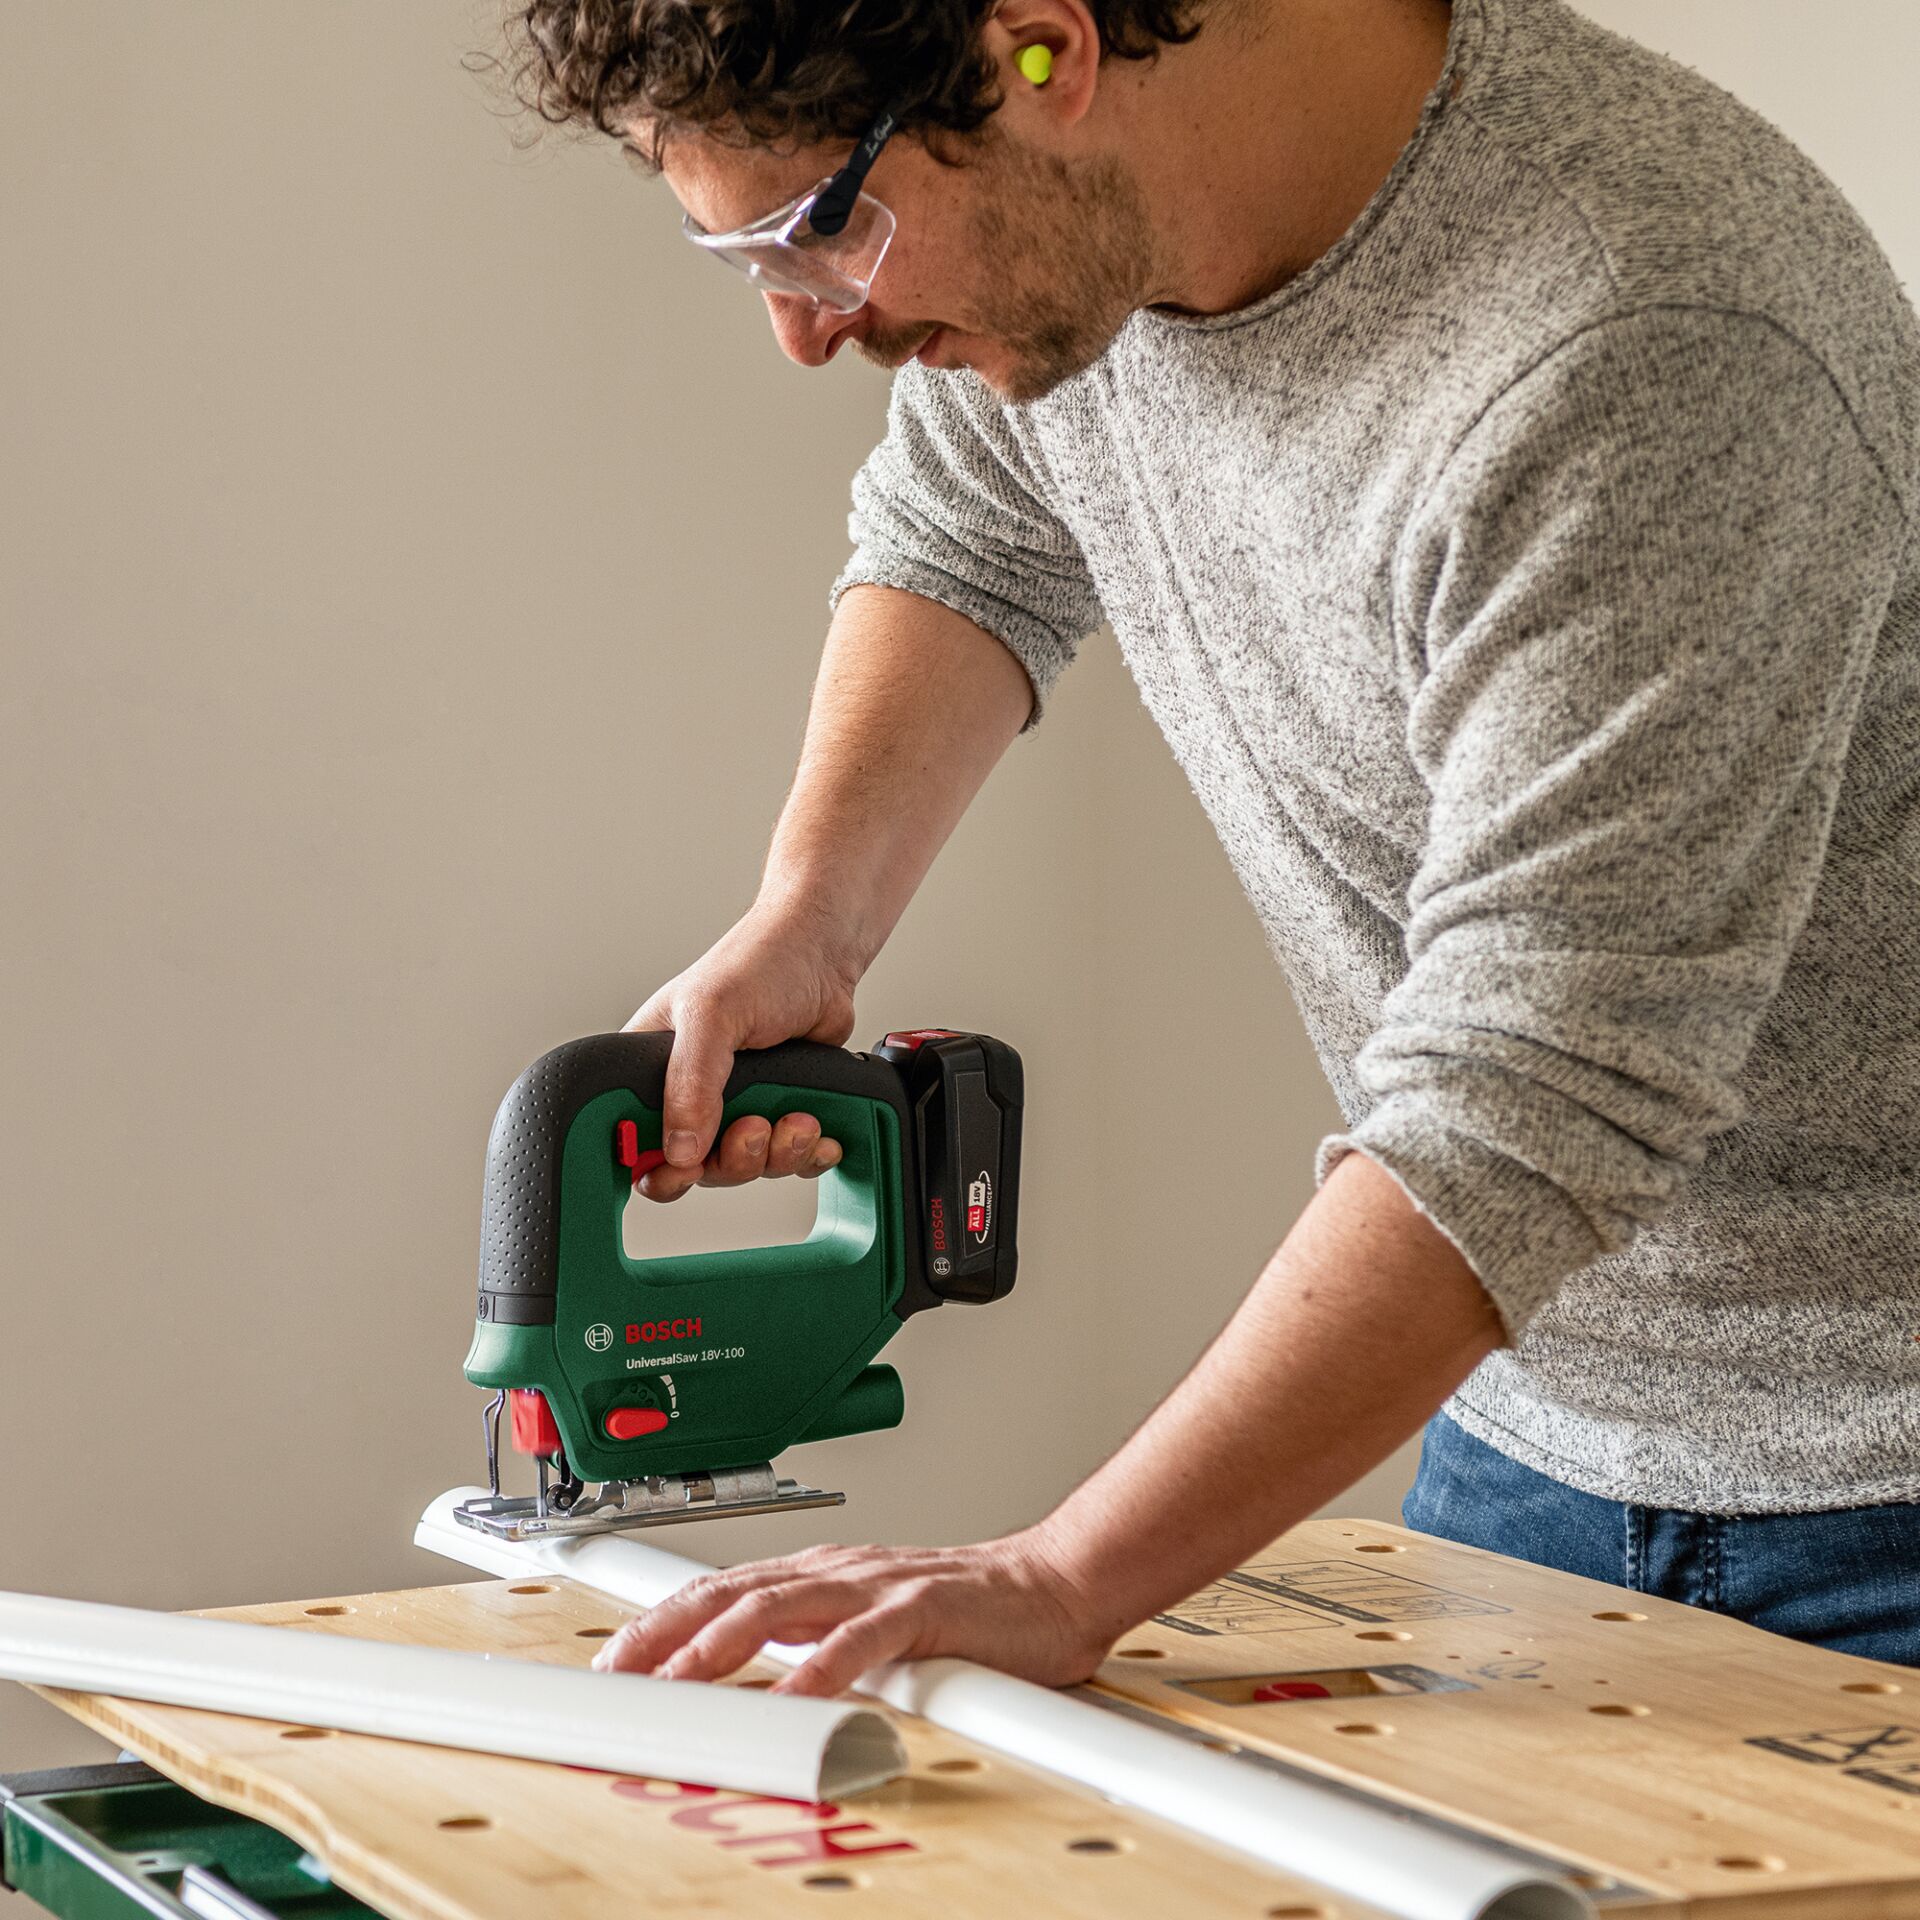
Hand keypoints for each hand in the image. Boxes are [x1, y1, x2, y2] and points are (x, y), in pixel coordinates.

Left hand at [591, 1533, 1115, 1697]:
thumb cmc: (968, 1614)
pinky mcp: (921, 1610)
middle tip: (616, 1673)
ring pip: (778, 1607)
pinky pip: (860, 1641)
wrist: (1052, 1584)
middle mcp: (838, 1573)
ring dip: (718, 1647)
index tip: (614, 1661)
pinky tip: (792, 1699)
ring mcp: (876, 1587)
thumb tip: (753, 1687)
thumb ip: (816, 1644)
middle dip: (664, 1631)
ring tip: (677, 1684)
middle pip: (730, 1591)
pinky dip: (819, 1669)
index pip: (722, 1590)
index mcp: (821, 1576)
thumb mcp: (871, 1626)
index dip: (661, 1622)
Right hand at [625, 900, 859, 1201]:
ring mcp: (738, 1105)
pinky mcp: (780, 1110)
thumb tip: (679, 1149)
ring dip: (777, 1153)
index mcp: (652, 1069)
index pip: (633, 1140)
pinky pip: (789, 1159)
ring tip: (797, 1118)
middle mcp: (691, 1094)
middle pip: (696, 1167)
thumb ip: (691, 1081)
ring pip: (747, 1167)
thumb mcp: (711, 1014)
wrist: (825, 955)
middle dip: (733, 1159)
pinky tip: (819, 1132)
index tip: (685, 1167)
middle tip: (754, 1127)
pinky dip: (806, 1154)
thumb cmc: (760, 963)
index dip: (656, 1166)